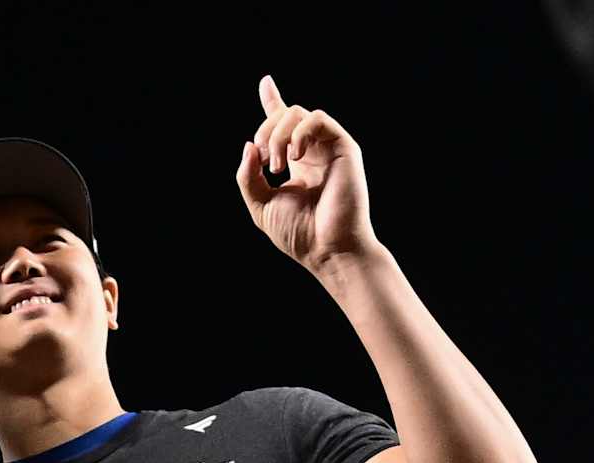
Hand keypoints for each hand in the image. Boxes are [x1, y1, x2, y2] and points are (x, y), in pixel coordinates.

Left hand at [236, 76, 378, 275]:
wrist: (326, 249)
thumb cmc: (297, 233)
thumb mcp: (260, 205)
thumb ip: (249, 176)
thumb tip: (248, 145)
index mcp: (295, 163)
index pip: (283, 125)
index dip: (272, 102)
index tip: (266, 81)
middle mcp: (312, 152)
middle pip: (284, 115)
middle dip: (265, 131)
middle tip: (264, 162)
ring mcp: (329, 148)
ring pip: (299, 113)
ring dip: (278, 135)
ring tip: (277, 166)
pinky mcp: (344, 147)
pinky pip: (318, 119)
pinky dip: (300, 132)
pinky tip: (294, 157)